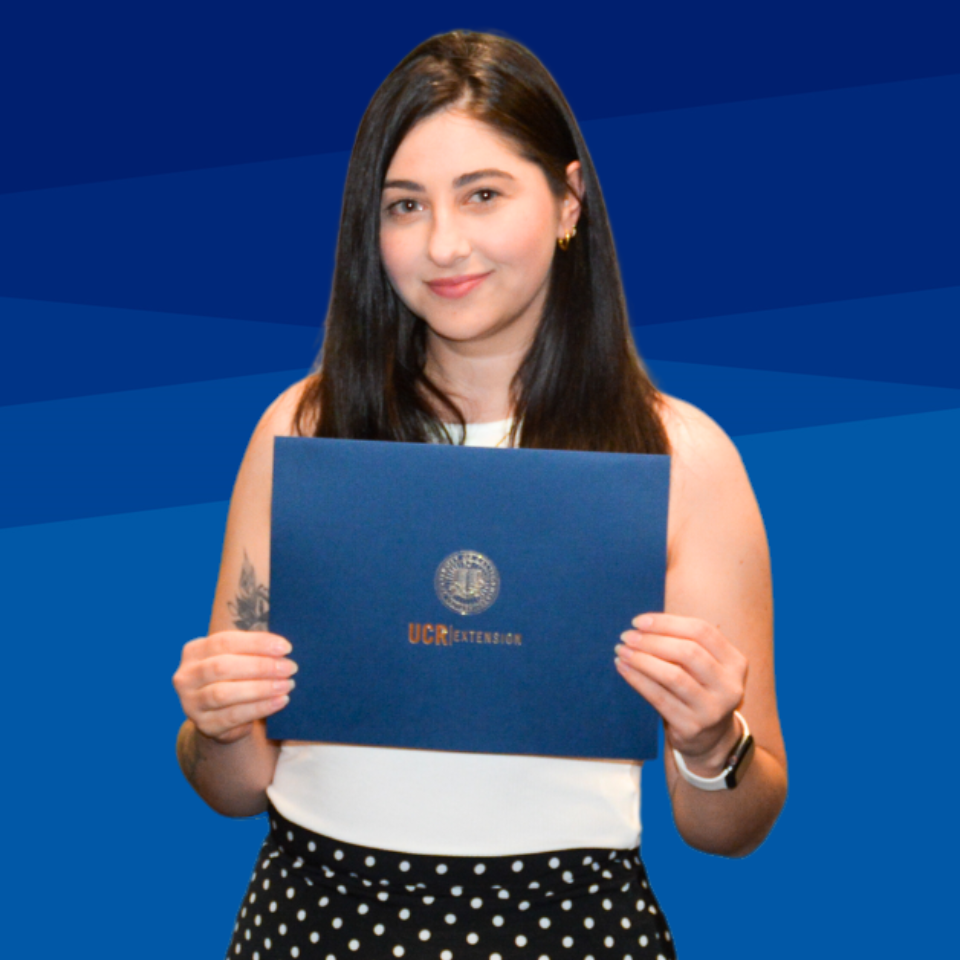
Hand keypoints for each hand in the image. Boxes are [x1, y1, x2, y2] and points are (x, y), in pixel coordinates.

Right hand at [172, 631, 296, 743]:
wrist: (223, 715)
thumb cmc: (236, 677)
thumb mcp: (240, 659)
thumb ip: (254, 651)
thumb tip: (282, 650)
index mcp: (195, 650)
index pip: (225, 641)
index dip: (257, 643)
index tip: (286, 647)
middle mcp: (187, 676)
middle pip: (223, 667)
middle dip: (260, 666)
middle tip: (289, 668)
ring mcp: (191, 702)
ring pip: (225, 693)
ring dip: (261, 688)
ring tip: (287, 685)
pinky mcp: (204, 725)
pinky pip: (233, 716)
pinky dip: (259, 708)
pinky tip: (280, 701)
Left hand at [615, 613, 746, 773]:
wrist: (710, 738)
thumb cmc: (699, 688)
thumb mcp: (704, 666)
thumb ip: (684, 643)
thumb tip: (642, 626)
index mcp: (735, 662)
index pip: (702, 631)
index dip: (667, 623)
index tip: (639, 621)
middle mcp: (729, 686)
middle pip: (688, 652)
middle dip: (652, 641)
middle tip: (627, 636)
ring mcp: (712, 709)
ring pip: (673, 676)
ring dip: (642, 660)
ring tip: (621, 651)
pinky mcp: (692, 727)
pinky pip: (659, 698)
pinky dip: (638, 680)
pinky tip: (623, 668)